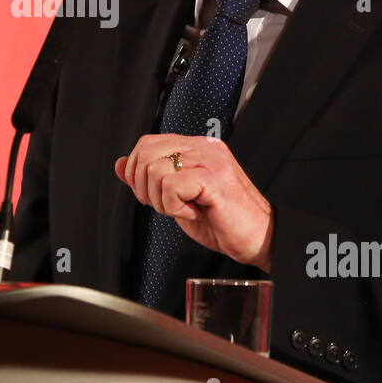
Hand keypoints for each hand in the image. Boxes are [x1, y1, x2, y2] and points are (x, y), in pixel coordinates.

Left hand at [114, 134, 272, 271]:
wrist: (260, 239)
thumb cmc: (224, 222)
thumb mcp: (177, 198)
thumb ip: (151, 179)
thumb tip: (121, 165)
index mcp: (197, 148)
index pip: (148, 143)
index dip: (137, 172)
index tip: (152, 195)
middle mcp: (204, 148)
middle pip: (146, 153)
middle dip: (144, 187)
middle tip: (167, 205)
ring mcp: (211, 160)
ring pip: (155, 170)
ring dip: (162, 200)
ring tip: (185, 210)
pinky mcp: (214, 178)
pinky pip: (171, 186)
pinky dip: (174, 206)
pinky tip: (194, 213)